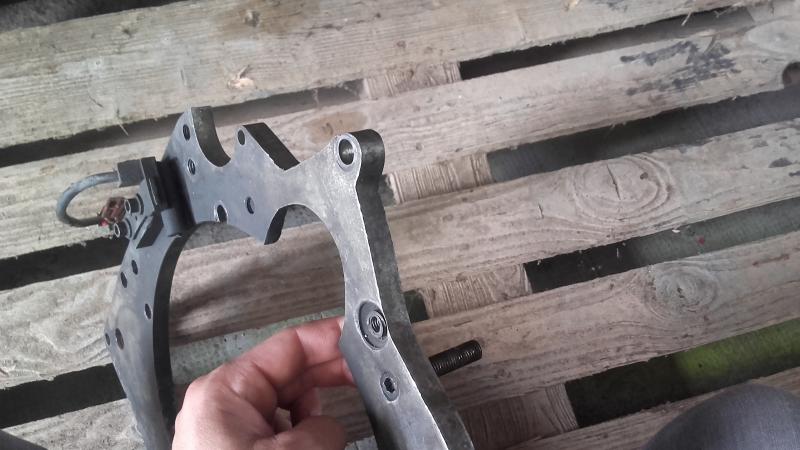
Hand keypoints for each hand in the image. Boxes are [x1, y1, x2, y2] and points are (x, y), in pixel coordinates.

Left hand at [173, 317, 353, 449]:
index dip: (329, 338)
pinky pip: (278, 434)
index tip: (360, 334)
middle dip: (329, 374)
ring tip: (328, 435)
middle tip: (367, 375)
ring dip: (314, 416)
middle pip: (290, 373)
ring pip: (287, 409)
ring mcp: (229, 433)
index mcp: (226, 390)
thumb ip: (322, 428)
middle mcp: (223, 406)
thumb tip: (330, 429)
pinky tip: (314, 445)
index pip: (288, 346)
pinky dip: (300, 437)